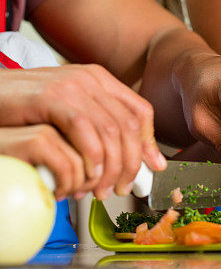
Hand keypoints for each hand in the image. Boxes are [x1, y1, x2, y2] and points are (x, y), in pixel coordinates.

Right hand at [0, 65, 166, 199]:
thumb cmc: (23, 112)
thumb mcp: (70, 117)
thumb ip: (102, 131)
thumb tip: (149, 161)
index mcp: (98, 79)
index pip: (140, 112)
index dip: (148, 144)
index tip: (150, 170)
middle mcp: (89, 78)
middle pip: (128, 126)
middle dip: (129, 164)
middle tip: (120, 189)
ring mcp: (70, 85)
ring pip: (111, 131)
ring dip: (110, 168)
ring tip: (99, 190)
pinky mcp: (50, 97)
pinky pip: (84, 130)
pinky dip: (90, 158)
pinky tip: (84, 177)